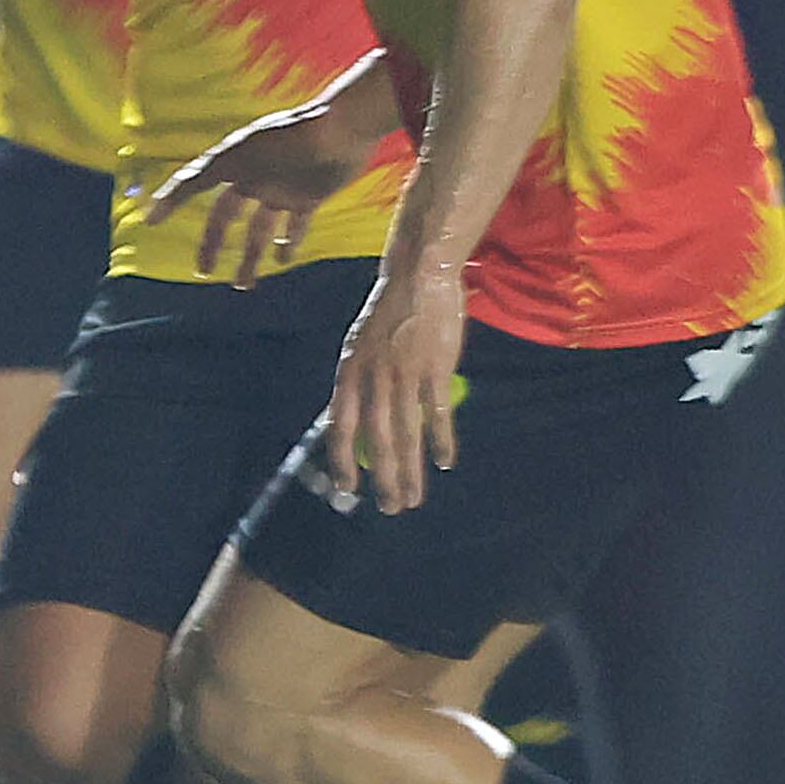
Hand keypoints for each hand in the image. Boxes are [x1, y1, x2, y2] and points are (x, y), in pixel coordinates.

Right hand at [145, 94, 385, 283]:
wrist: (345, 127)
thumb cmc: (297, 133)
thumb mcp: (248, 149)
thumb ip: (210, 168)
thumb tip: (175, 184)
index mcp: (234, 161)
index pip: (194, 183)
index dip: (171, 200)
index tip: (151, 221)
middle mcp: (253, 176)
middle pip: (225, 216)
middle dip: (213, 243)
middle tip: (203, 270)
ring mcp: (280, 188)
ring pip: (258, 230)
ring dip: (250, 256)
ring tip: (242, 283)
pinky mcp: (308, 197)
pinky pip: (293, 227)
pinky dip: (288, 245)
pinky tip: (282, 261)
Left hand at [326, 260, 467, 515]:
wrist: (417, 275)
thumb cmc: (389, 312)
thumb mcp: (361, 344)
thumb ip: (360, 381)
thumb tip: (359, 423)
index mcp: (349, 371)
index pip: (340, 426)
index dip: (342, 461)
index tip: (347, 490)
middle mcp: (373, 376)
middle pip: (375, 440)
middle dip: (382, 479)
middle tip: (390, 508)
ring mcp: (404, 373)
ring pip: (406, 434)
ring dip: (410, 471)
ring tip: (413, 499)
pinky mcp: (435, 368)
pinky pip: (438, 414)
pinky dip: (442, 441)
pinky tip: (444, 463)